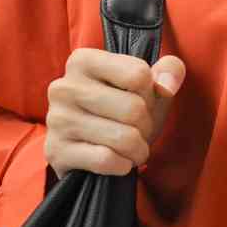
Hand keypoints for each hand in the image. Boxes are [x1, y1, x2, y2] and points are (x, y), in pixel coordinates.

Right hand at [44, 48, 185, 178]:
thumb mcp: (149, 84)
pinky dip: (122, 165)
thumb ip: (170, 70)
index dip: (150, 93)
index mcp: (83, 60)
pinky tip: (118, 161)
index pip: (139, 75)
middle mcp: (63, 86)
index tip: (141, 100)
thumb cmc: (122, 109)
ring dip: (138, 149)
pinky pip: (106, 160)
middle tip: (138, 129)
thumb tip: (167, 86)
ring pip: (123, 137)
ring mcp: (56, 120)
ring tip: (131, 146)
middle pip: (133, 108)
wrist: (88, 149)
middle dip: (146, 125)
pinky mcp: (56, 151)